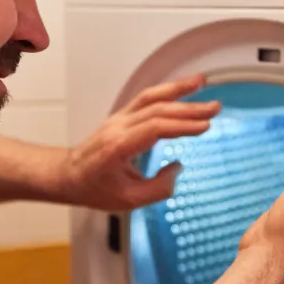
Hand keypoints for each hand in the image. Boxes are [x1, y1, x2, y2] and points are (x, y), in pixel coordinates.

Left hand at [64, 74, 220, 210]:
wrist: (67, 176)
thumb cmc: (94, 189)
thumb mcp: (127, 201)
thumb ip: (158, 188)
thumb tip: (177, 167)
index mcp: (118, 147)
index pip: (155, 129)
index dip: (182, 126)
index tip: (206, 126)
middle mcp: (118, 127)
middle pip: (157, 110)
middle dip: (189, 108)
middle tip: (216, 107)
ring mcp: (119, 119)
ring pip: (150, 98)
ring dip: (177, 89)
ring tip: (202, 82)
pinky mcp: (122, 116)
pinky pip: (145, 99)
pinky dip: (166, 90)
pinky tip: (183, 88)